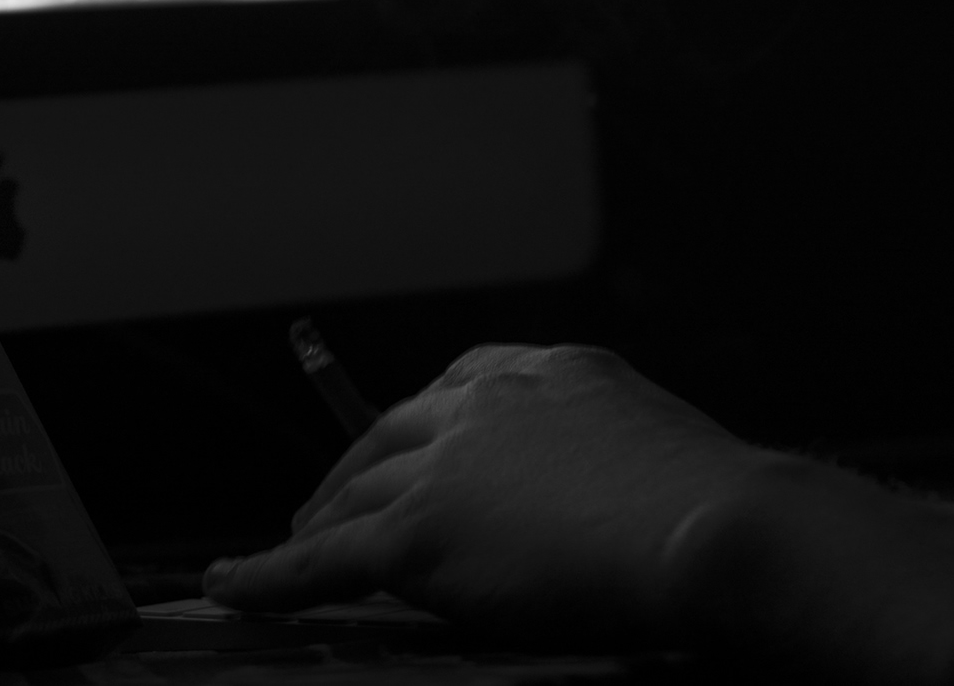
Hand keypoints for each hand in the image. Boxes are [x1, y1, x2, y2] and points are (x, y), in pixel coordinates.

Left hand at [205, 344, 766, 640]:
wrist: (714, 529)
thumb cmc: (723, 514)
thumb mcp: (666, 453)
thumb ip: (616, 460)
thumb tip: (620, 500)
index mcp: (554, 370)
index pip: (463, 381)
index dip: (424, 418)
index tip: (407, 440)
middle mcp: (491, 400)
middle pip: (394, 428)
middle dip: (356, 466)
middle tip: (331, 503)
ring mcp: (450, 462)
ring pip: (357, 492)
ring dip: (316, 520)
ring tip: (291, 546)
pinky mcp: (421, 532)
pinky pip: (324, 560)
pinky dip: (269, 575)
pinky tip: (231, 584)